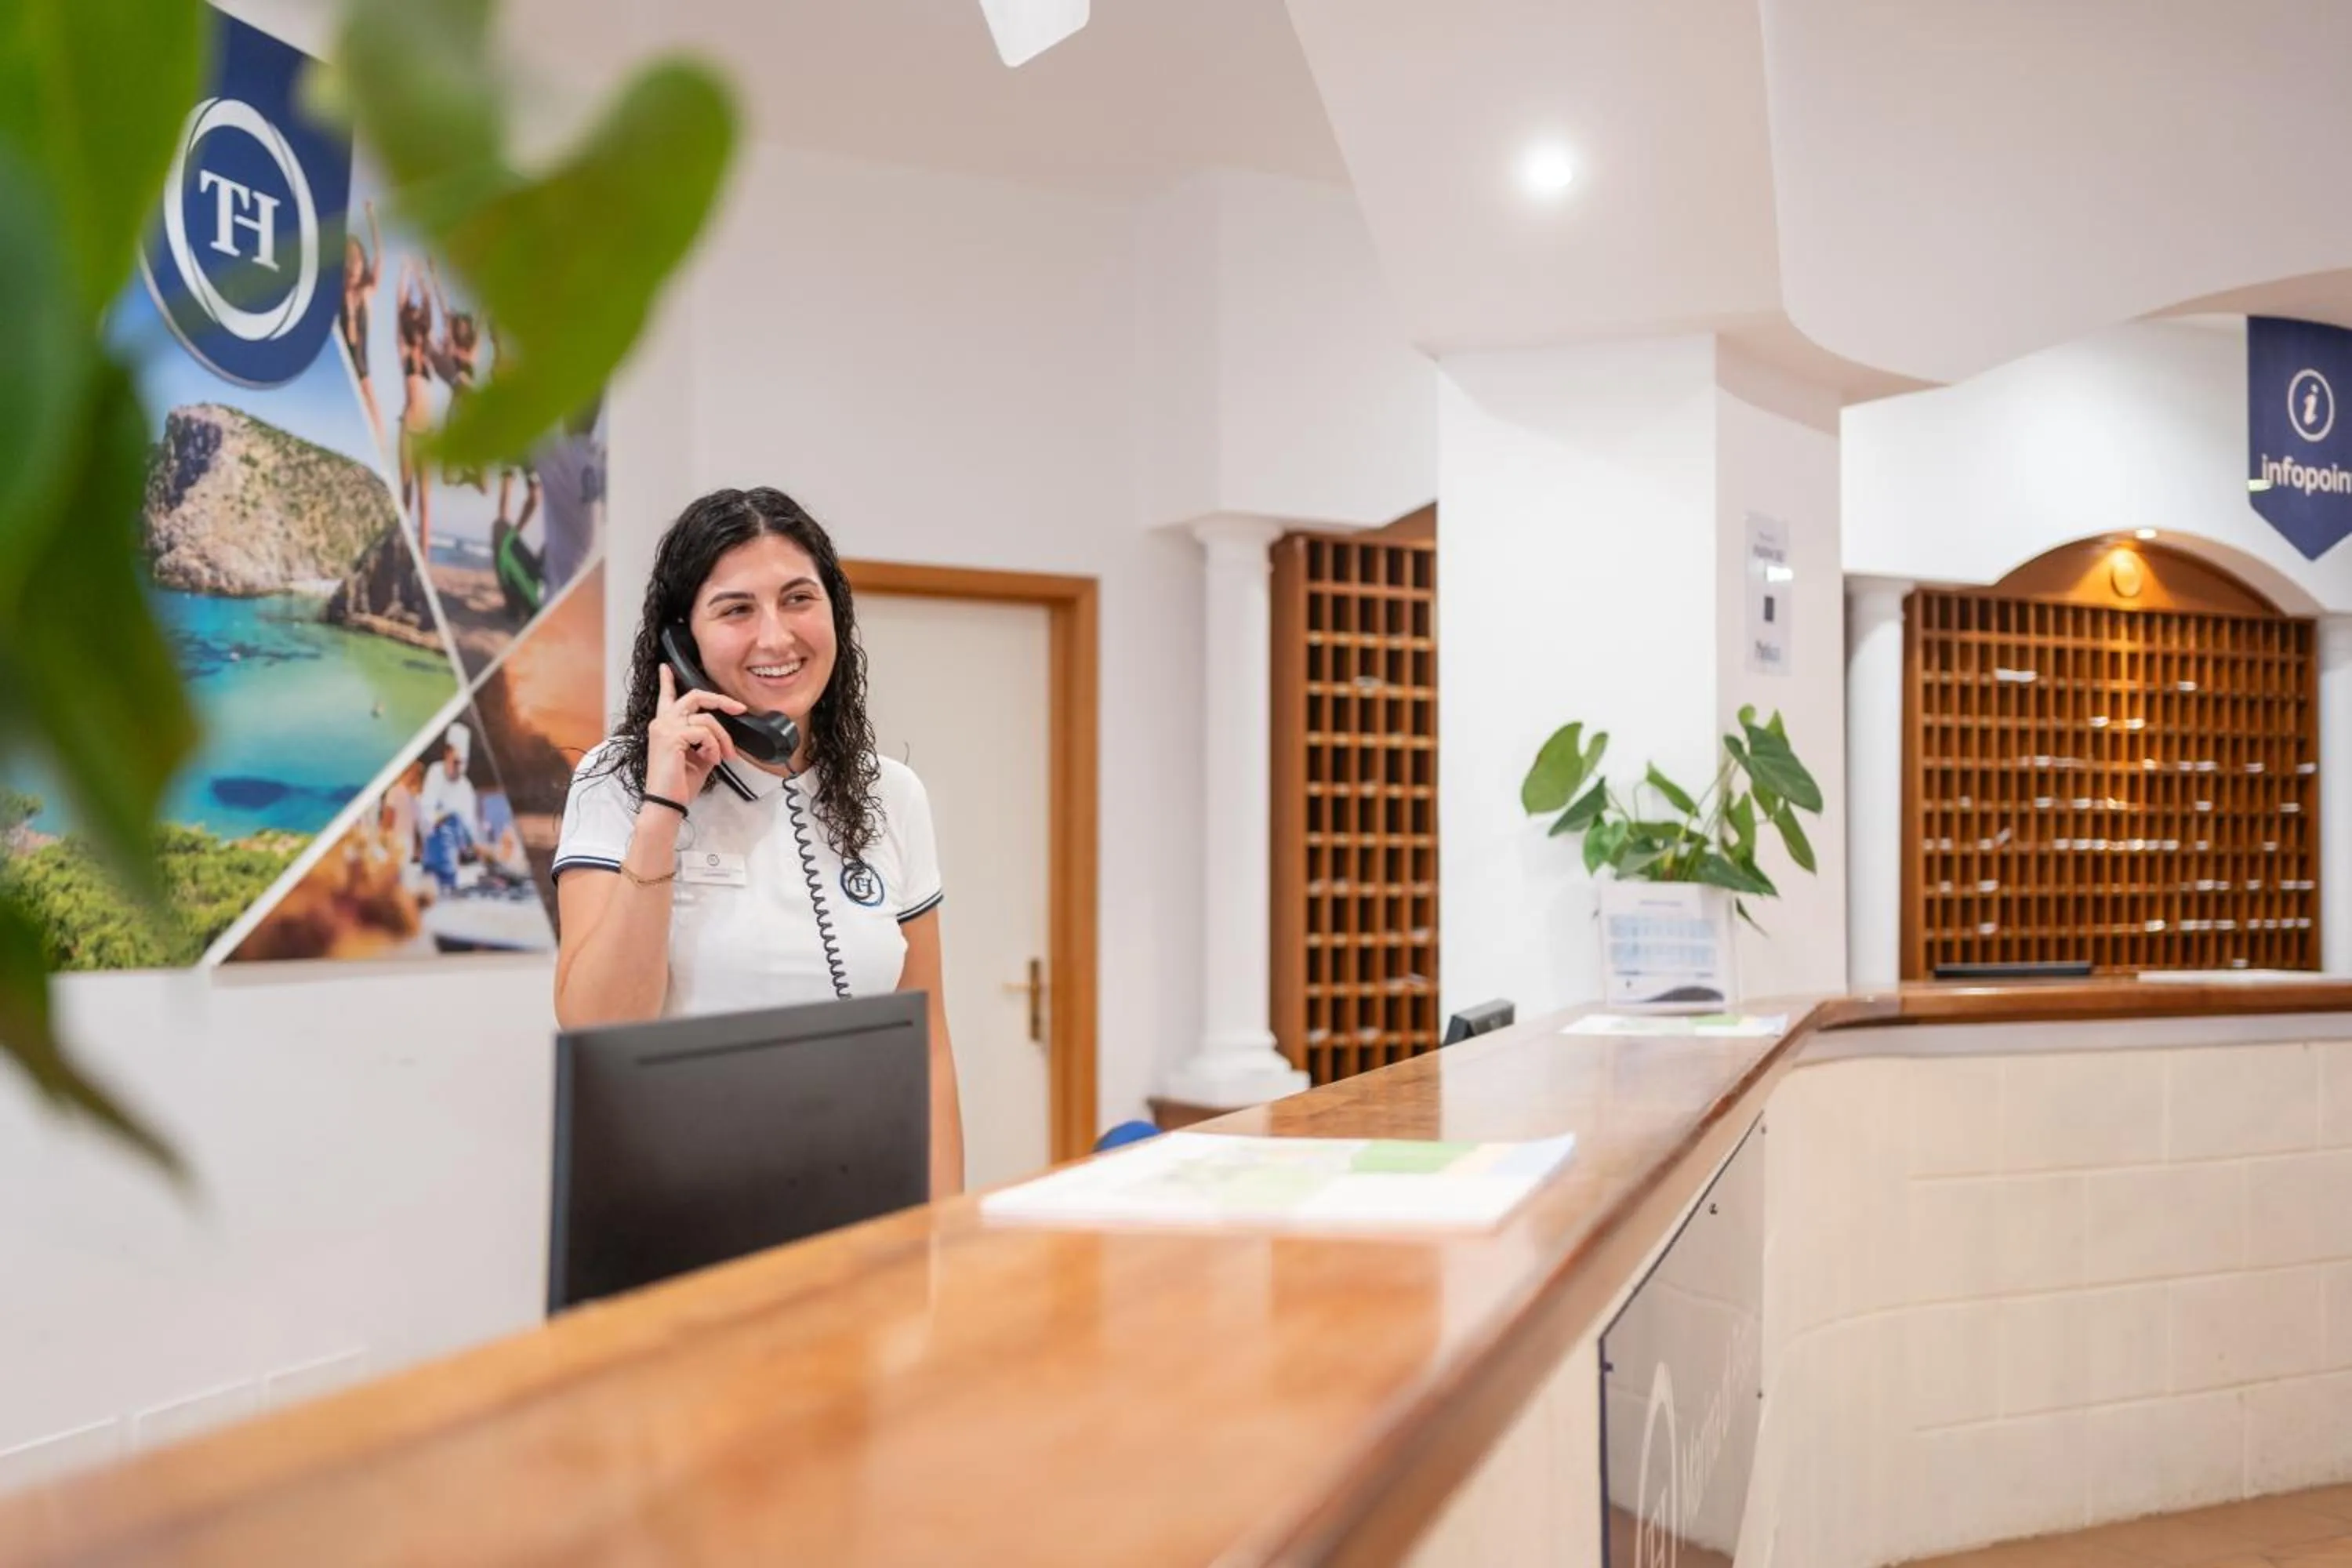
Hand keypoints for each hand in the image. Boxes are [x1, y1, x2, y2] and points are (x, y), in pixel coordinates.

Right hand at [646, 664, 745, 801]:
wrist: (667, 803)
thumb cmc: (679, 784)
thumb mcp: (699, 757)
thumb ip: (707, 740)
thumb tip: (723, 736)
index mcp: (665, 727)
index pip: (665, 697)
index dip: (667, 680)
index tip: (667, 667)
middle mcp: (661, 723)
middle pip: (695, 696)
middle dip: (721, 700)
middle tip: (739, 708)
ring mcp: (665, 728)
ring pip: (706, 718)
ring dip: (723, 737)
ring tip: (723, 755)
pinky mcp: (672, 737)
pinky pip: (705, 732)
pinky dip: (715, 746)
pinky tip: (712, 759)